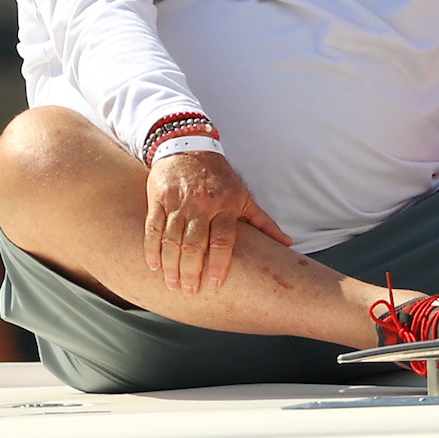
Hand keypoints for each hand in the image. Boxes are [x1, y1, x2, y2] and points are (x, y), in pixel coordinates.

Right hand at [144, 150, 292, 293]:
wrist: (188, 145)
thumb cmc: (220, 177)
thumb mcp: (244, 197)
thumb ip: (263, 223)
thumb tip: (287, 243)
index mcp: (225, 205)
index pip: (222, 240)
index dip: (218, 264)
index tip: (214, 285)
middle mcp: (201, 204)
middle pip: (194, 244)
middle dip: (191, 271)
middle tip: (188, 292)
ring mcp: (178, 201)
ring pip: (172, 239)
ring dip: (171, 265)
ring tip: (172, 284)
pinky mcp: (158, 198)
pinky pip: (153, 227)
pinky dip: (152, 248)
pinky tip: (153, 266)